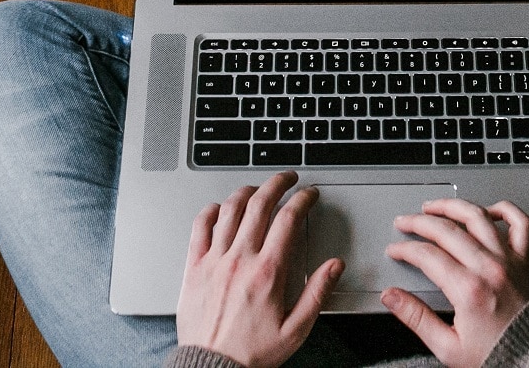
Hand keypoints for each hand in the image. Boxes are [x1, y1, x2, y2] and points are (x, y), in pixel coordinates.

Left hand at [176, 171, 342, 367]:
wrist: (211, 367)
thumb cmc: (252, 352)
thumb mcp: (296, 329)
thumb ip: (318, 293)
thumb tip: (334, 266)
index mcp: (268, 272)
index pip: (288, 219)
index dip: (302, 199)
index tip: (309, 194)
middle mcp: (240, 259)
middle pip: (259, 204)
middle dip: (277, 183)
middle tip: (287, 178)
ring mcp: (214, 260)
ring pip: (229, 210)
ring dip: (246, 192)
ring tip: (257, 188)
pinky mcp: (194, 266)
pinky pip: (199, 227)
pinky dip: (211, 211)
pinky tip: (219, 208)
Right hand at [382, 199, 528, 367]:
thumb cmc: (497, 356)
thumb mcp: (447, 346)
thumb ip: (416, 318)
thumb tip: (392, 297)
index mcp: (468, 289)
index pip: (427, 255)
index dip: (405, 249)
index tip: (395, 250)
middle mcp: (489, 269)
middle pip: (447, 230)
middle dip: (420, 222)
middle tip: (405, 223)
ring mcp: (508, 261)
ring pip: (478, 217)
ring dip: (452, 206)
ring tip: (435, 206)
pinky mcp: (524, 261)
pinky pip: (519, 224)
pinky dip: (505, 210)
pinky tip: (488, 209)